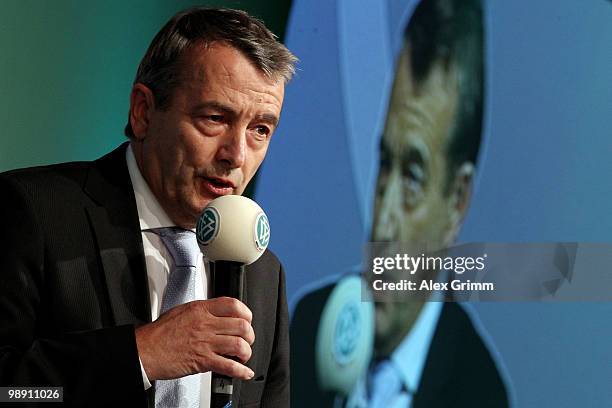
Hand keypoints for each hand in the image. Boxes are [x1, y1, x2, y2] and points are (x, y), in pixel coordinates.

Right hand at [135, 297, 254, 380]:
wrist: (145, 350)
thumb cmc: (159, 333)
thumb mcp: (182, 311)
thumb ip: (201, 311)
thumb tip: (215, 313)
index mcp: (201, 310)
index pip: (233, 305)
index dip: (246, 313)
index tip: (247, 319)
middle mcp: (206, 324)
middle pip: (241, 326)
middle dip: (249, 335)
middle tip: (247, 340)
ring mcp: (205, 343)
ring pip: (239, 345)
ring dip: (246, 352)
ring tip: (244, 355)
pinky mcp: (202, 361)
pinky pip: (228, 366)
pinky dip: (241, 371)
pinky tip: (244, 372)